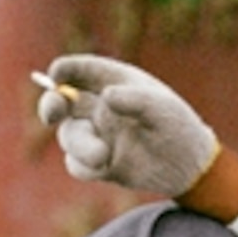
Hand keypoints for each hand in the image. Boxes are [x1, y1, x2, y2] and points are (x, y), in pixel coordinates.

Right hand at [37, 54, 218, 199]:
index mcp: (114, 83)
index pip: (83, 71)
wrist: (186, 167)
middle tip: (52, 112)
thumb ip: (136, 99)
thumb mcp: (163, 109)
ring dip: (79, 145)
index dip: (66, 70)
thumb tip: (106, 95)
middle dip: (50, 104)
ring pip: (69, 136)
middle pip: (61, 102)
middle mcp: (98, 107)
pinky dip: (86, 166)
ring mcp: (94, 135)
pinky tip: (105, 166)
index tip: (56, 73)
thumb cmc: (177, 127)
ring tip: (102, 156)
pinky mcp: (95, 163)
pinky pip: (76, 164)